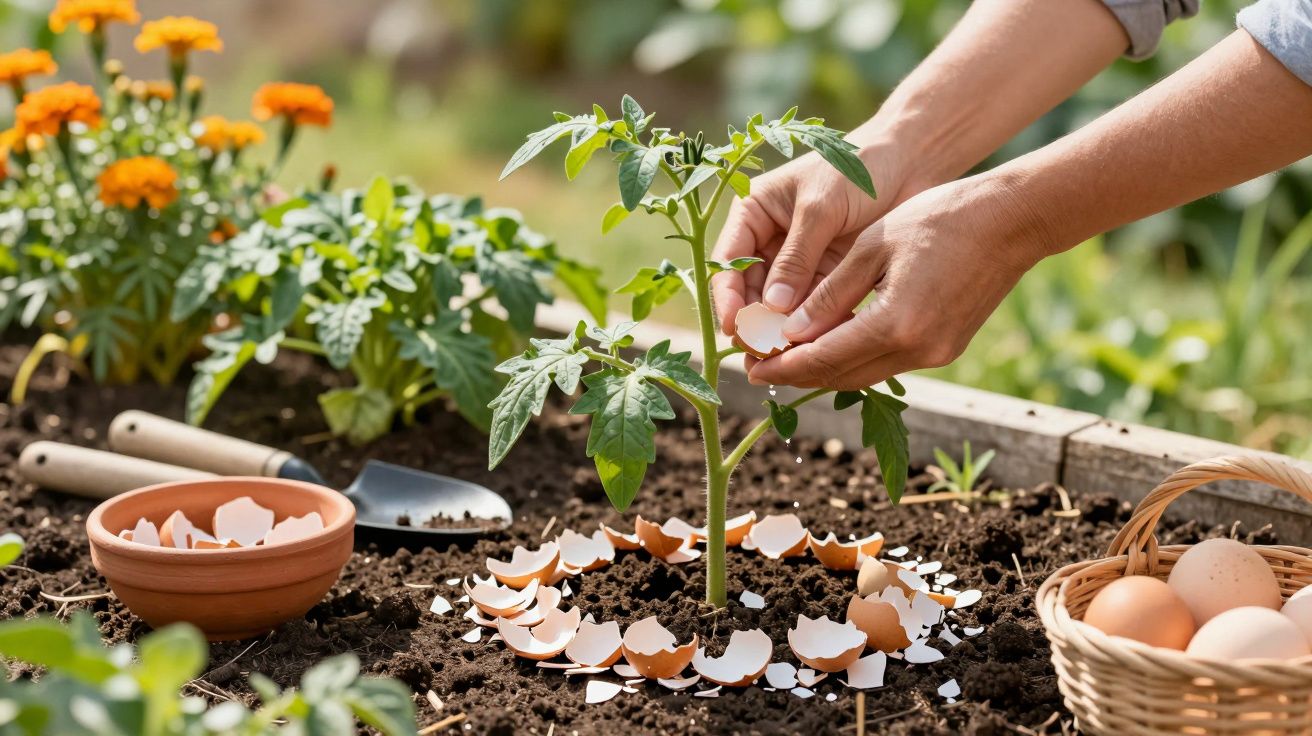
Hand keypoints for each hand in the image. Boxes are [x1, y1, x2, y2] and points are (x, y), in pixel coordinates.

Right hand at [710, 138, 916, 335]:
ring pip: (780, 307)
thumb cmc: (858, 167)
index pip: (729, 262)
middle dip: (754, 323)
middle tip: (762, 351)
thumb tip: (772, 308)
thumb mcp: (820, 208)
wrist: (911, 161)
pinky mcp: (826, 277)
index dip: (728, 298)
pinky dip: (813, 327)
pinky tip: (819, 344)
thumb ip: (796, 258)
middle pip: (750, 292)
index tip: (735, 327)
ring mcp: (798, 262)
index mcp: (754, 214)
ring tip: (788, 356)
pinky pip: (812, 308)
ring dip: (782, 331)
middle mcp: (770, 241)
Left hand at [746, 174, 1049, 389]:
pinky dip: (854, 358)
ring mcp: (936, 354)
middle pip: (841, 377)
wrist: (1012, 220)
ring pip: (864, 374)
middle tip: (756, 368)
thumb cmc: (940, 218)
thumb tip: (789, 332)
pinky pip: (887, 362)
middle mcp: (918, 350)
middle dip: (796, 375)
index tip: (748, 368)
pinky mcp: (946, 348)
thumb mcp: (873, 247)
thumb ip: (829, 294)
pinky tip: (827, 346)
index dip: (782, 366)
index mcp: (896, 324)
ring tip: (785, 360)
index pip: (823, 359)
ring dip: (824, 370)